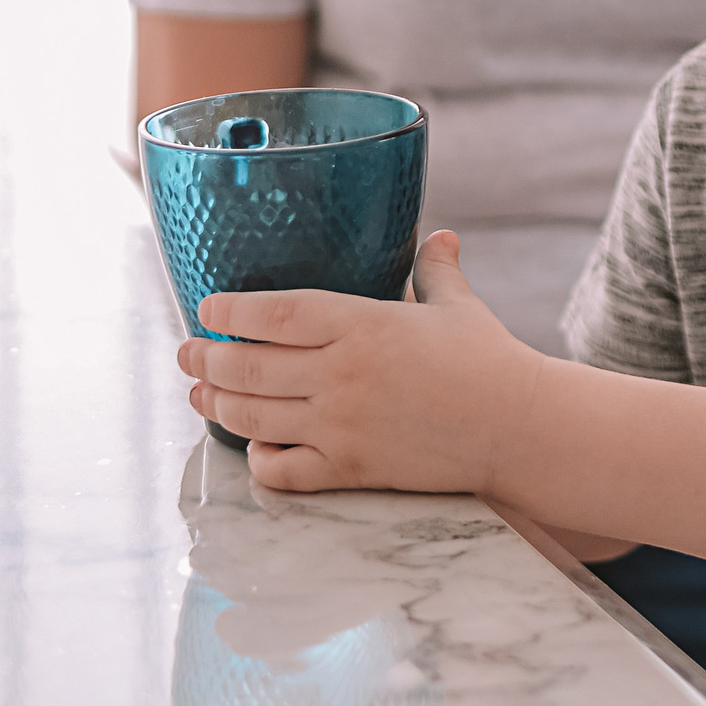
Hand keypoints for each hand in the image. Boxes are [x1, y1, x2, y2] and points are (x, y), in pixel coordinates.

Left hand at [176, 230, 545, 495]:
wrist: (518, 427)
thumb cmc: (490, 361)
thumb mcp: (457, 307)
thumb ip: (435, 269)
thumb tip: (441, 235)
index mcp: (362, 323)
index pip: (273, 313)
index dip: (229, 311)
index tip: (207, 308)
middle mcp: (341, 373)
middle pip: (247, 367)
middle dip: (205, 360)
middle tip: (188, 354)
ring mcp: (341, 425)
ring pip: (253, 416)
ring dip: (217, 406)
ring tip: (201, 395)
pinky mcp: (350, 469)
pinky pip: (283, 470)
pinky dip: (260, 459)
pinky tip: (256, 446)